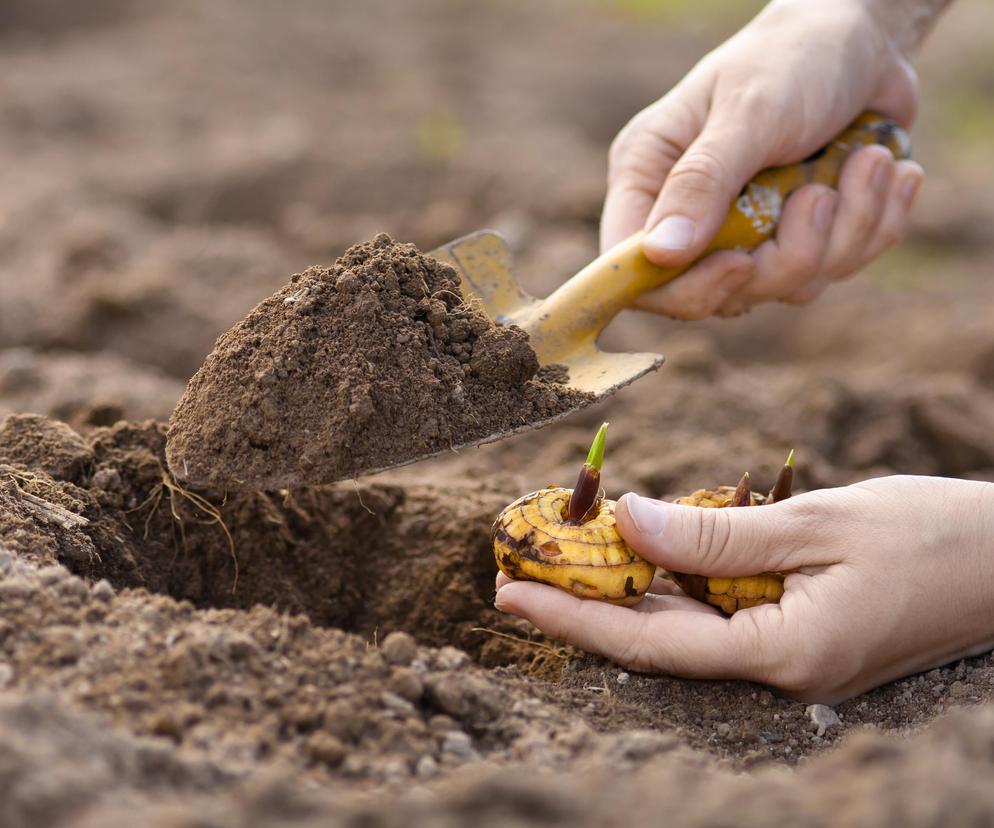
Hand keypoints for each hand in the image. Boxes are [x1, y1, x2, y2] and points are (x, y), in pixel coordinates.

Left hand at [494, 476, 993, 702]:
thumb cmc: (932, 538)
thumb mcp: (818, 526)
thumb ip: (717, 533)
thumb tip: (628, 521)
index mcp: (784, 657)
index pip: (650, 645)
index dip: (573, 617)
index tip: (509, 592)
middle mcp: (777, 670)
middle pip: (656, 641)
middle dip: (584, 605)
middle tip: (517, 568)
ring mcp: (789, 657)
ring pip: (684, 626)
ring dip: (624, 592)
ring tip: (560, 554)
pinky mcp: (799, 635)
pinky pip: (720, 613)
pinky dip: (675, 582)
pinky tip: (640, 552)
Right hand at [602, 0, 924, 318]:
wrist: (867, 37)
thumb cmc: (793, 57)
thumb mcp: (748, 111)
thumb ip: (702, 182)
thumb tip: (659, 253)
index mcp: (650, 180)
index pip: (633, 268)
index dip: (682, 287)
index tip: (738, 264)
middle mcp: (690, 215)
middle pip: (719, 292)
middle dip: (787, 256)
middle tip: (821, 195)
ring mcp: (748, 232)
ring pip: (786, 286)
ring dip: (845, 231)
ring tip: (869, 160)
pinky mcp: (801, 237)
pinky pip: (836, 270)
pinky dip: (874, 224)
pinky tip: (887, 172)